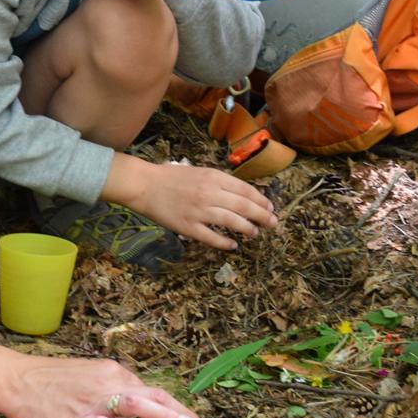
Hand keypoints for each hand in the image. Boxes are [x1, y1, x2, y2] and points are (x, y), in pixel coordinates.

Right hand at [0, 344, 206, 417]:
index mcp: (112, 373)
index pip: (151, 391)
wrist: (17, 380)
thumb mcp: (88, 380)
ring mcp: (93, 401)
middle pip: (152, 396)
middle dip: (181, 413)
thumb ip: (114, 398)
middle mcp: (108, 383)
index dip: (175, 407)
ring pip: (135, 405)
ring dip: (165, 416)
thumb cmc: (50, 382)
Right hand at [128, 158, 277, 250]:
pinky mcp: (188, 227)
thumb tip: (241, 196)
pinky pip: (211, 237)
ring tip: (254, 234)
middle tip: (272, 223)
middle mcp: (210, 193)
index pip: (245, 190)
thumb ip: (219, 182)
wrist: (145, 185)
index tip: (270, 208)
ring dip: (247, 229)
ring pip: (232, 222)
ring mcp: (199, 211)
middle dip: (262, 216)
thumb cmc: (171, 177)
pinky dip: (224, 243)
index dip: (261, 200)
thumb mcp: (200, 172)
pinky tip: (233, 245)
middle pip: (244, 206)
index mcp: (214, 178)